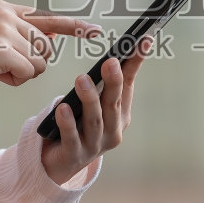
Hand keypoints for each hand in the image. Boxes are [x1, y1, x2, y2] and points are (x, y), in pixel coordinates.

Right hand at [0, 0, 99, 100]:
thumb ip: (23, 36)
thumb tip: (54, 36)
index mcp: (4, 8)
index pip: (47, 17)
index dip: (73, 26)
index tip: (97, 30)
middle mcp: (4, 13)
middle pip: (46, 45)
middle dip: (32, 62)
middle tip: (3, 65)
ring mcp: (2, 29)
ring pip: (40, 61)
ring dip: (23, 73)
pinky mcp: (1, 49)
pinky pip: (29, 71)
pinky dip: (16, 80)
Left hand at [39, 35, 149, 183]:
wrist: (60, 162)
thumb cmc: (79, 126)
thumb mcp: (94, 103)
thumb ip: (103, 83)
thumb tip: (114, 53)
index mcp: (120, 116)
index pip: (128, 85)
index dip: (135, 63)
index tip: (143, 40)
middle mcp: (112, 132)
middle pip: (113, 105)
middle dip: (114, 83)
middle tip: (111, 62)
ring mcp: (94, 146)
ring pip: (94, 121)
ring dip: (89, 99)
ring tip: (81, 79)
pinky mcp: (74, 155)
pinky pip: (71, 138)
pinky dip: (68, 123)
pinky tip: (62, 108)